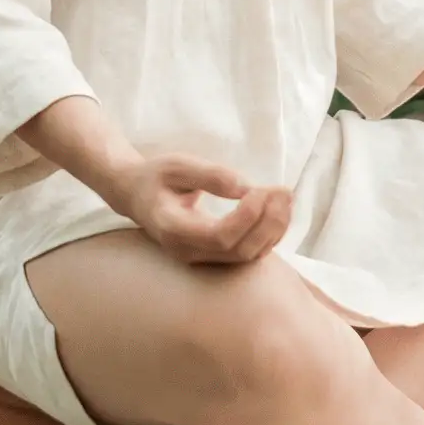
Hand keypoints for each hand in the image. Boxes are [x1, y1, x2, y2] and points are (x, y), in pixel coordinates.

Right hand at [115, 153, 293, 265]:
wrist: (138, 196)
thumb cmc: (156, 176)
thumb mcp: (177, 165)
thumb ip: (211, 176)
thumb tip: (246, 188)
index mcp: (173, 229)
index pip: (219, 237)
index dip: (248, 217)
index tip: (262, 190)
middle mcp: (187, 251)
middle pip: (238, 250)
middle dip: (268, 222)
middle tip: (284, 191)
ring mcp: (200, 259)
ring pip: (247, 256)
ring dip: (273, 228)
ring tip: (286, 197)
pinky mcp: (213, 257)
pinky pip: (247, 253)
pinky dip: (268, 234)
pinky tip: (278, 210)